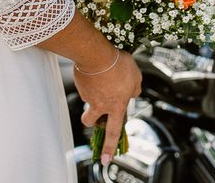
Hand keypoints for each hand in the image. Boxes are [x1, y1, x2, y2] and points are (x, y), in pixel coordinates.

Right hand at [73, 50, 141, 164]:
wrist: (96, 54)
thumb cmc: (118, 66)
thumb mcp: (136, 77)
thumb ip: (135, 89)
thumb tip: (133, 92)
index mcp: (116, 106)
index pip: (113, 132)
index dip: (110, 147)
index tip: (105, 159)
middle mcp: (100, 104)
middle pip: (91, 121)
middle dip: (92, 121)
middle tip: (96, 114)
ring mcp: (87, 95)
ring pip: (87, 100)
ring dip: (92, 93)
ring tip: (99, 78)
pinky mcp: (79, 83)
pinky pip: (84, 84)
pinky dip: (90, 77)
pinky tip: (95, 68)